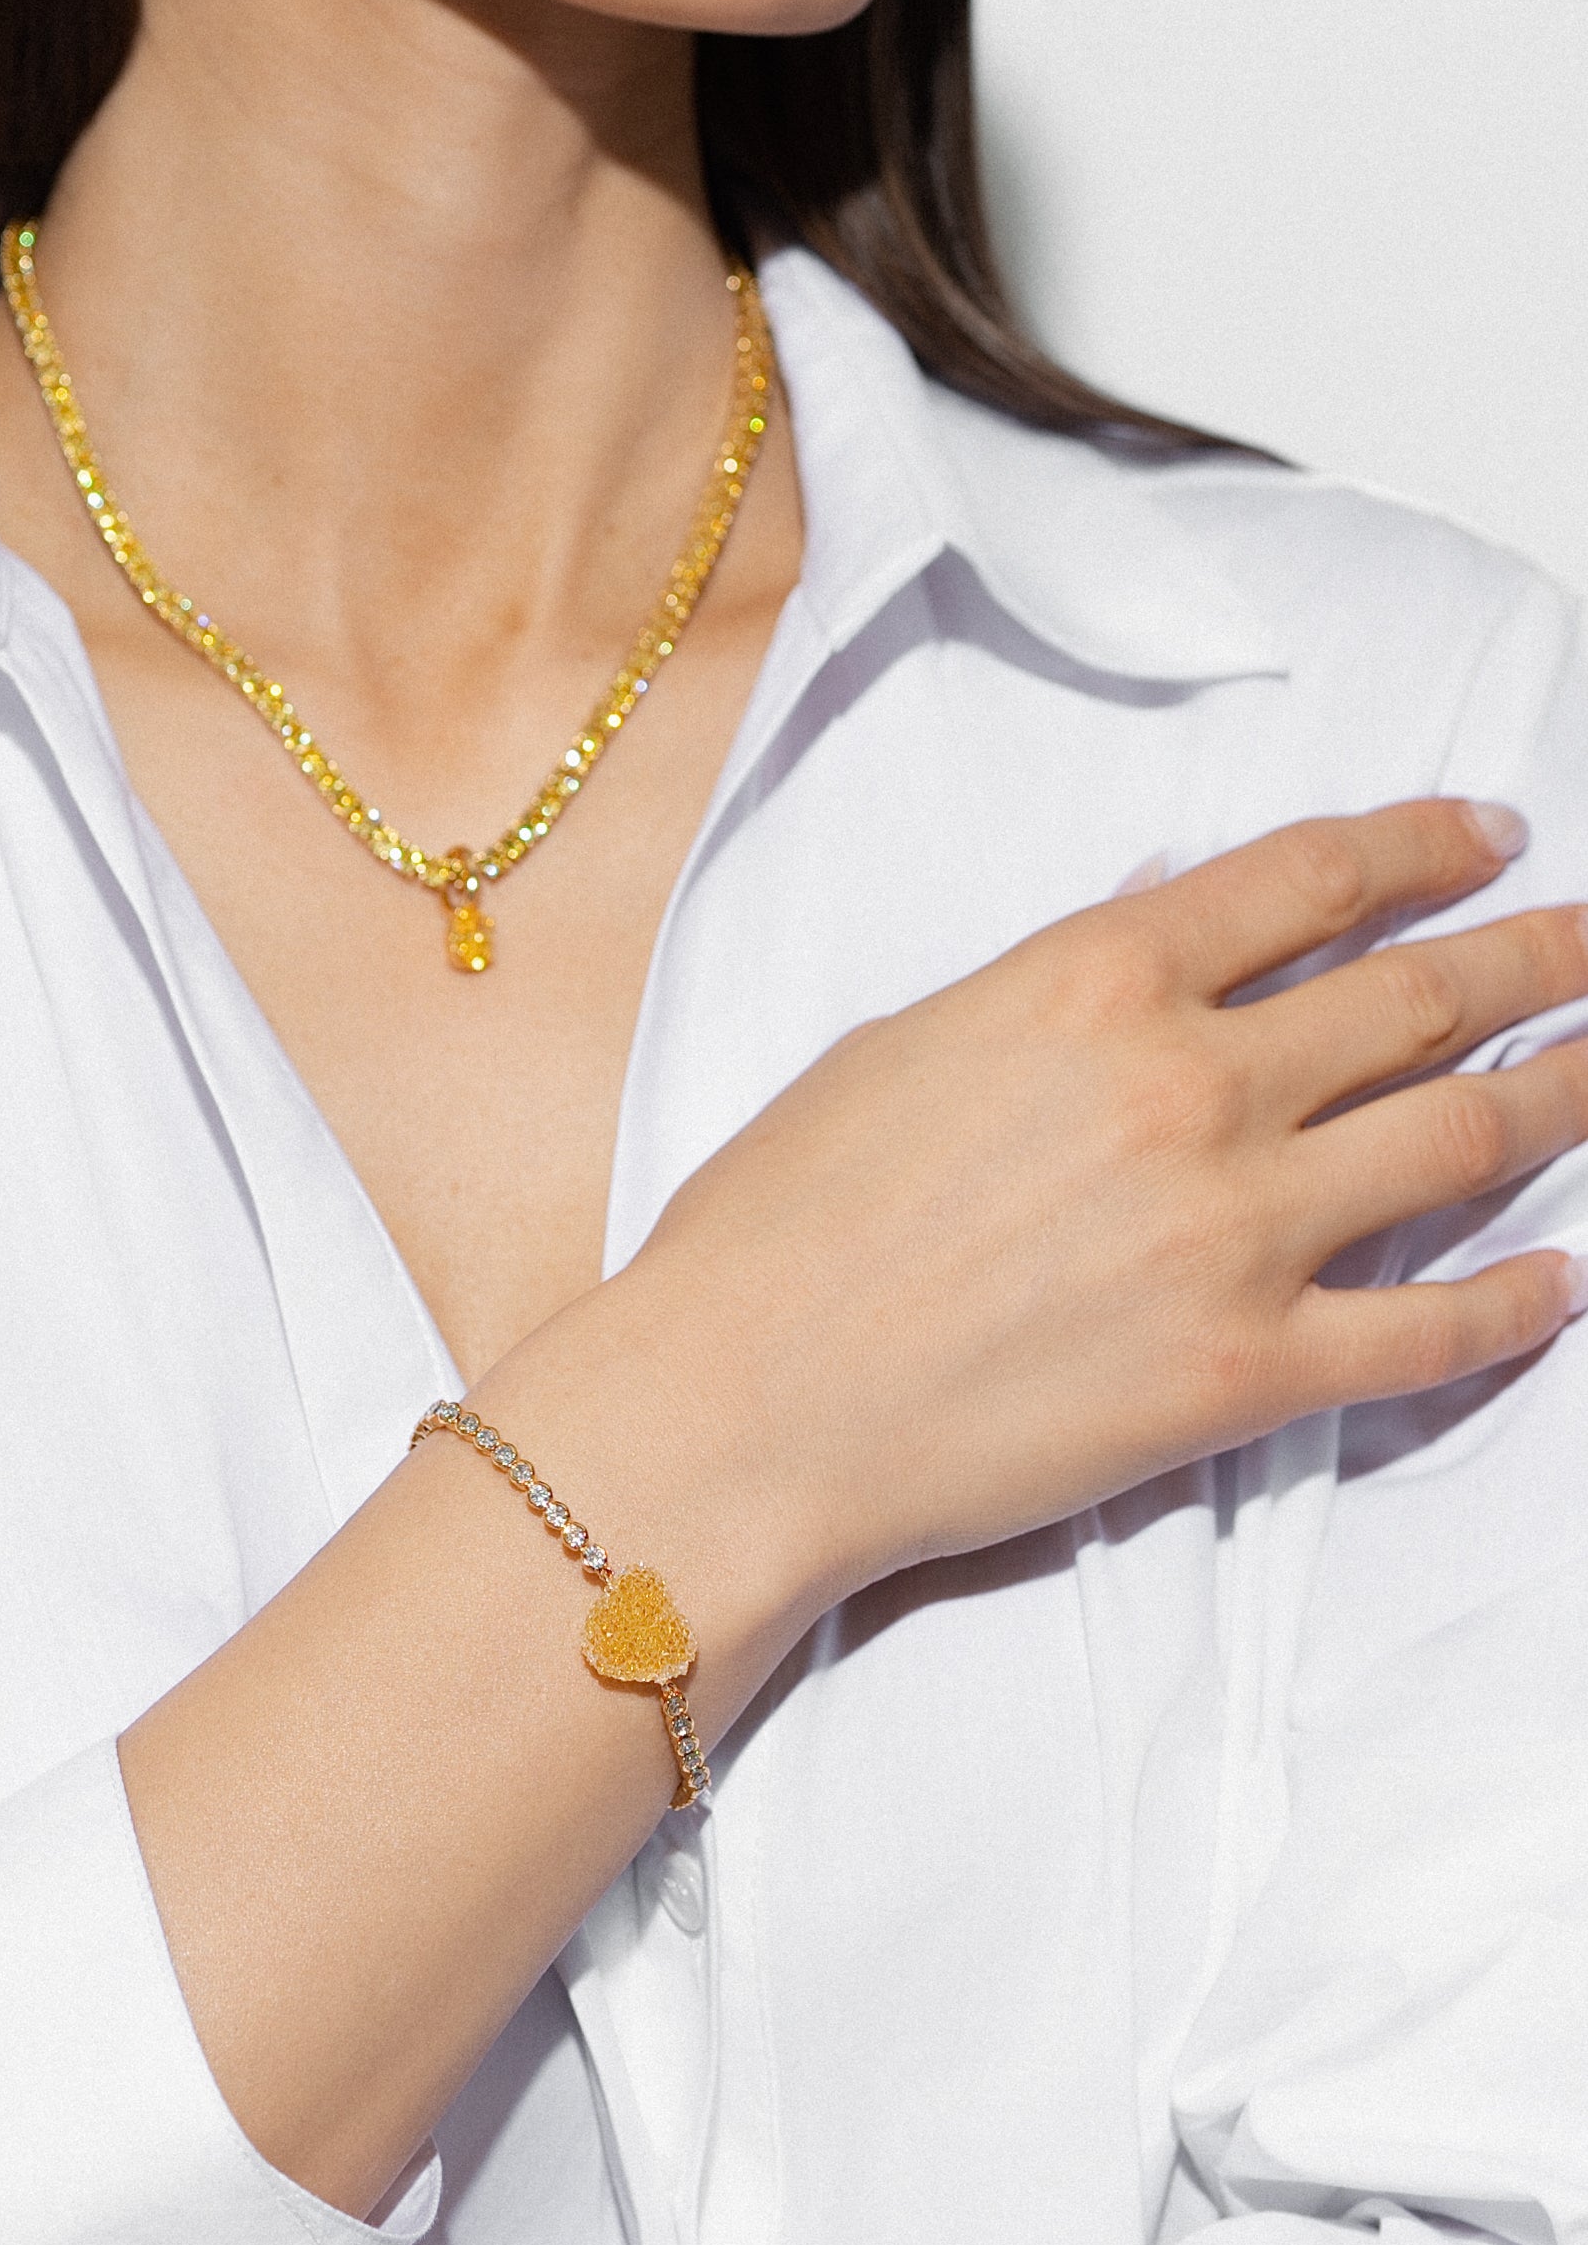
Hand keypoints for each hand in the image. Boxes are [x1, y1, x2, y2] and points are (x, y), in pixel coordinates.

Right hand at [547, 800, 1587, 1636]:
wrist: (739, 1405)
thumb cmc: (778, 1225)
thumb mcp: (905, 1041)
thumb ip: (1061, 978)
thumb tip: (1168, 907)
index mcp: (1097, 982)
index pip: (1318, 878)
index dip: (1431, 846)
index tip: (1493, 838)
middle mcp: (1193, 1086)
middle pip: (1426, 994)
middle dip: (1542, 954)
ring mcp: (1236, 1232)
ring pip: (1466, 1136)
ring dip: (1569, 1093)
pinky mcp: (1249, 1374)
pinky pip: (1436, 1330)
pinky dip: (1522, 1302)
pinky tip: (1567, 1281)